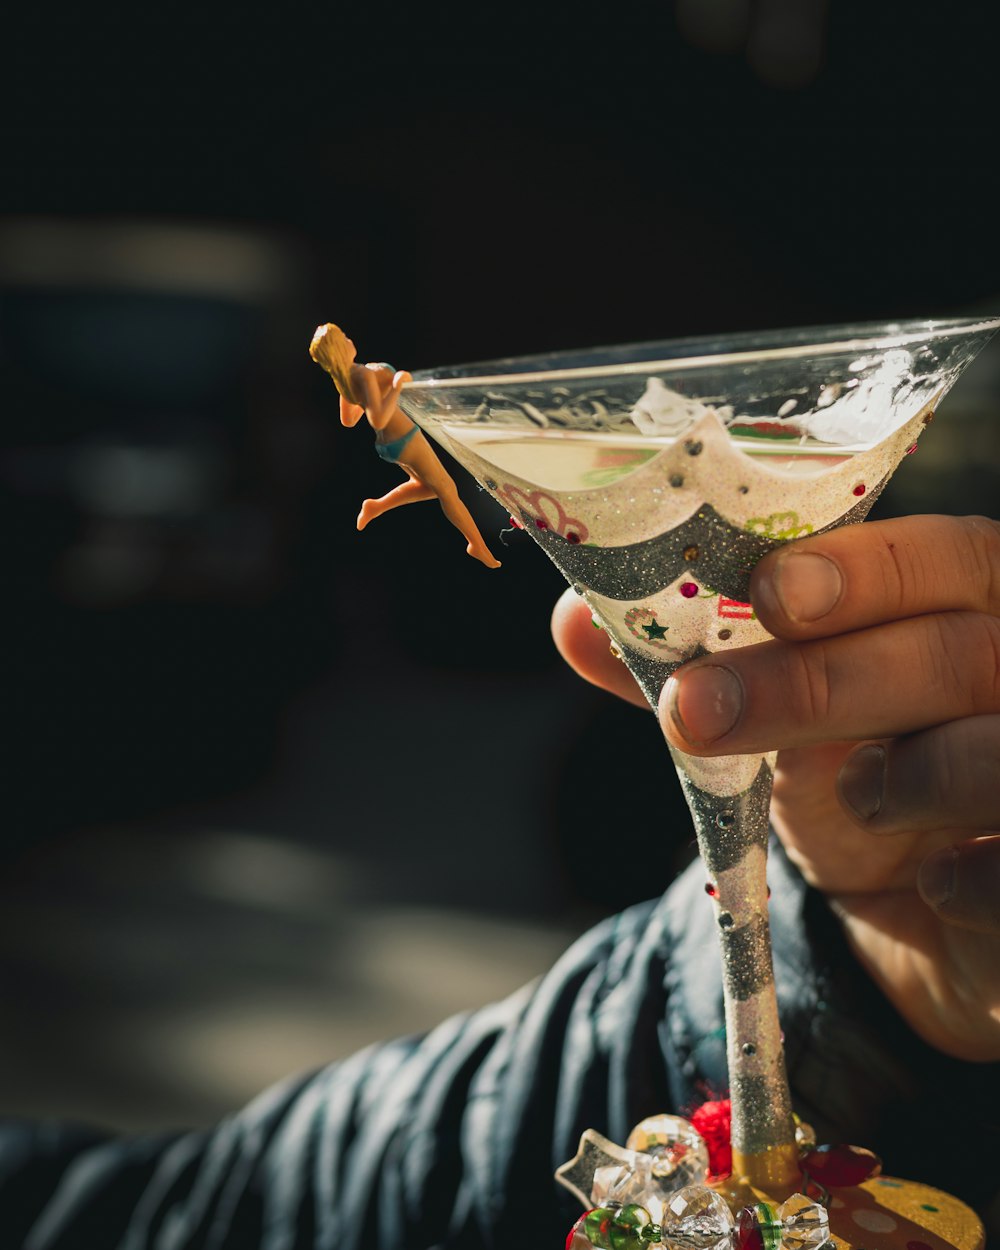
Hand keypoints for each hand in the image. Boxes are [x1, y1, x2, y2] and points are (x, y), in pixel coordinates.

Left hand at [551, 515, 999, 1060]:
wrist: (915, 913)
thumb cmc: (853, 775)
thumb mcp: (773, 713)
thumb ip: (691, 664)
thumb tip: (575, 621)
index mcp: (970, 604)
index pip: (945, 556)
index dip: (864, 571)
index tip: (767, 594)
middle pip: (956, 651)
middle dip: (819, 682)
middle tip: (698, 711)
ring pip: (999, 751)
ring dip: (904, 776)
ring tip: (852, 797)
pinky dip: (973, 877)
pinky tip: (933, 885)